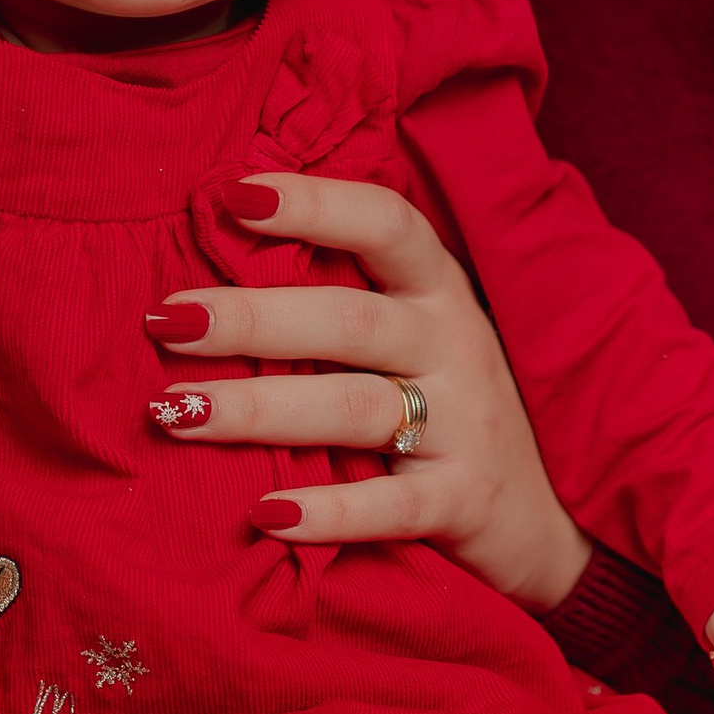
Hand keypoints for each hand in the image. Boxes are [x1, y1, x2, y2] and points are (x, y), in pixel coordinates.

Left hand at [144, 173, 594, 612]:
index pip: (385, 223)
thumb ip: (344, 298)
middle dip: (252, 318)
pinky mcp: (463, 502)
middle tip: (166, 320)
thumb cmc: (450, 409)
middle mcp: (455, 346)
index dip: (314, 203)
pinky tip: (263, 515)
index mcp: (438, 292)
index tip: (232, 193)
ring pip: (354, 408)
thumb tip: (218, 250)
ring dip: (258, 409)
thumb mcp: (419, 337)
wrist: (547, 521)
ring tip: (175, 412)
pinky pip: (390, 507)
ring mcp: (465, 425)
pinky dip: (327, 514)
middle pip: (349, 319)